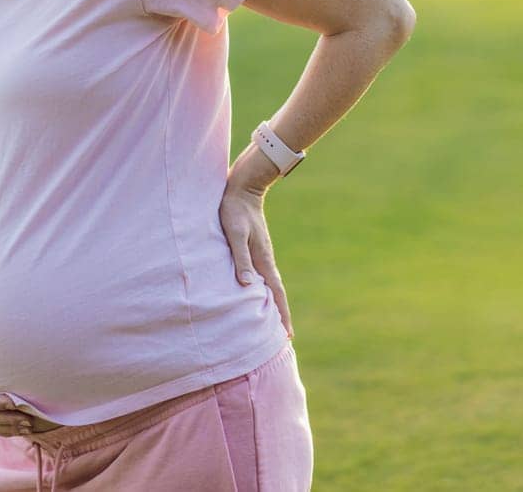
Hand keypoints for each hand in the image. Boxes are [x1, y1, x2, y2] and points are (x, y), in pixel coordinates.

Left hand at [218, 171, 294, 340]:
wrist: (243, 187)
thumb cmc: (234, 209)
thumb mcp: (235, 232)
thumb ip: (240, 257)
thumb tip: (247, 285)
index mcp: (263, 259)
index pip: (277, 293)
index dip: (282, 314)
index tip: (288, 334)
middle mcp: (265, 259)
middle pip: (276, 293)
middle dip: (280, 314)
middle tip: (283, 336)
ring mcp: (261, 253)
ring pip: (269, 284)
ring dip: (272, 302)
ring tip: (270, 320)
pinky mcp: (255, 248)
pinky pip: (261, 274)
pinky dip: (263, 288)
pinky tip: (256, 292)